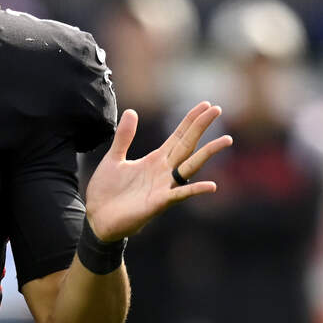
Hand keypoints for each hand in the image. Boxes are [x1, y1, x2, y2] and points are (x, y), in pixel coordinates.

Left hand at [84, 102, 231, 241]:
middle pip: (187, 145)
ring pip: (190, 166)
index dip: (190, 121)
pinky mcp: (158, 203)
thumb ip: (124, 137)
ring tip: (226, 140)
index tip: (206, 105)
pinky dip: (194, 190)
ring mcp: (164, 187)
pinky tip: (212, 185)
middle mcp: (163, 171)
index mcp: (155, 160)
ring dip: (208, 153)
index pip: (178, 136)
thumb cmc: (107, 191)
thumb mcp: (114, 158)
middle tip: (218, 109)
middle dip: (201, 127)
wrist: (97, 217)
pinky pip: (179, 195)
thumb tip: (131, 111)